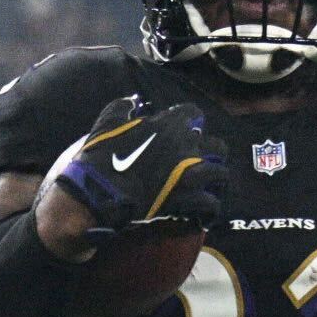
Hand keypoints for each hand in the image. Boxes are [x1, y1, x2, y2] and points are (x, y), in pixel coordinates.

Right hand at [39, 95, 230, 258]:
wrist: (95, 194)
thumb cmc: (99, 157)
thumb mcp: (106, 123)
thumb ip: (123, 107)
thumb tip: (133, 101)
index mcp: (169, 125)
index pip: (195, 114)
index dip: (192, 124)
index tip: (186, 134)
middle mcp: (186, 146)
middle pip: (217, 146)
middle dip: (212, 154)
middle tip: (201, 164)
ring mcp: (190, 175)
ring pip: (221, 175)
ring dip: (214, 182)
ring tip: (206, 189)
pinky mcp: (187, 201)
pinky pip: (211, 205)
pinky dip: (208, 210)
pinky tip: (202, 214)